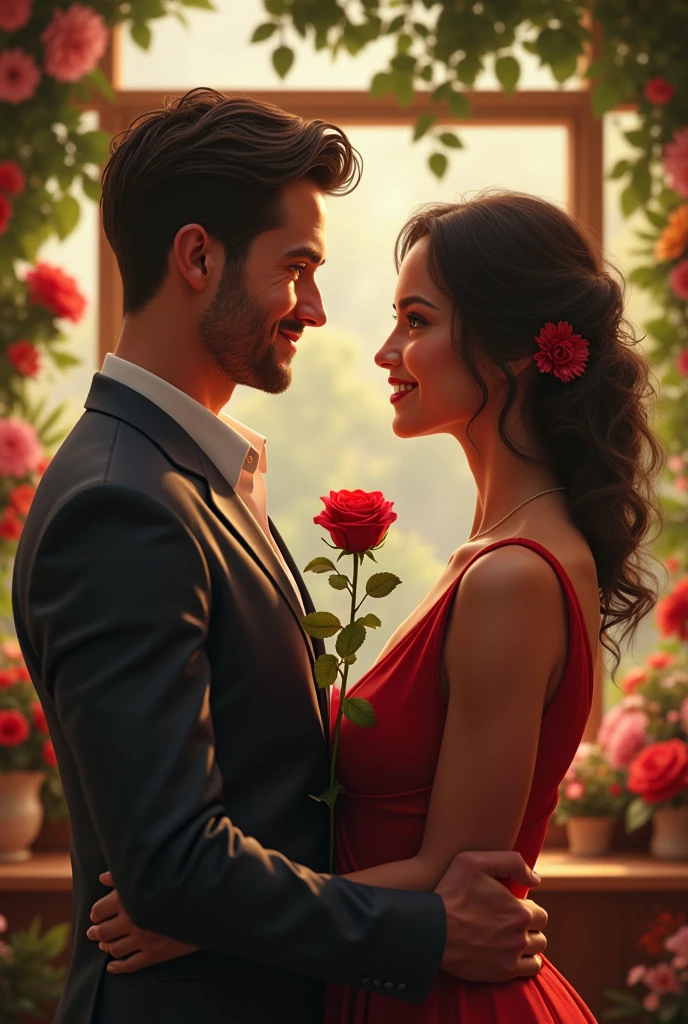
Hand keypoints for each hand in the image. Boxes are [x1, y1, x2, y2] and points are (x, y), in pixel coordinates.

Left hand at [87, 872, 198, 974]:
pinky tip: (112, 966)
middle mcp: (132, 920)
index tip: (97, 914)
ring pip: (114, 949)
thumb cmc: (176, 883)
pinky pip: (130, 965)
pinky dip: (117, 967)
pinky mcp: (155, 953)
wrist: (205, 902)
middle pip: (103, 932)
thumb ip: (123, 876)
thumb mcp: (150, 874)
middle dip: (96, 932)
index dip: (96, 913)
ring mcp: (143, 939)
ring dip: (106, 947)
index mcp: (128, 898)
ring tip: (104, 944)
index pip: (99, 910)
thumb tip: (102, 877)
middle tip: (93, 932)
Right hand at [435, 851, 546, 982]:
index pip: (540, 914)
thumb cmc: (451, 892)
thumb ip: (511, 862)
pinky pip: (530, 970)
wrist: (433, 930)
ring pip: (537, 953)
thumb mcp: (475, 861)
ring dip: (528, 946)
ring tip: (511, 940)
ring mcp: (512, 955)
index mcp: (519, 910)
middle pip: (540, 934)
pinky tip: (510, 954)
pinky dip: (525, 963)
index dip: (528, 910)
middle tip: (510, 924)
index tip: (512, 909)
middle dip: (530, 929)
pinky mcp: (503, 972)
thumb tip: (535, 879)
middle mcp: (520, 935)